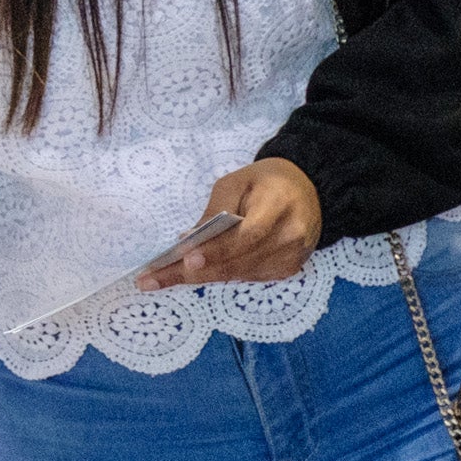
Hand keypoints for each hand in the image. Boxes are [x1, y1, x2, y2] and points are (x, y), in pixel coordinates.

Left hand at [139, 159, 322, 288]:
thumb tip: (188, 241)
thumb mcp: (236, 182)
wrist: (308, 191)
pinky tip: (195, 273)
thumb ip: (215, 211)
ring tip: (162, 277)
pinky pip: (246, 277)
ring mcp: (290, 258)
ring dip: (200, 276)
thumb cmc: (265, 182)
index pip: (246, 236)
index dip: (216, 251)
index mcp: (279, 207)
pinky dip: (220, 274)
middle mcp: (289, 238)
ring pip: (237, 274)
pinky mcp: (287, 270)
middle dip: (193, 272)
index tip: (186, 260)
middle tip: (153, 279)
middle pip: (237, 262)